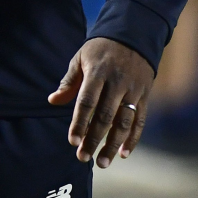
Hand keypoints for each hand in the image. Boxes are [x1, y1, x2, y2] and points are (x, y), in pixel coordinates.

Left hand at [48, 37, 152, 167]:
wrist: (134, 35)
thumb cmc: (101, 49)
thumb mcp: (81, 57)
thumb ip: (69, 81)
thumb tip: (53, 101)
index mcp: (98, 72)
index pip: (87, 101)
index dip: (79, 122)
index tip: (72, 141)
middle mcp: (117, 83)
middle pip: (105, 116)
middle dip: (93, 139)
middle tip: (82, 157)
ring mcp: (133, 90)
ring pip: (124, 122)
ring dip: (113, 145)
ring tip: (102, 162)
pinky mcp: (144, 95)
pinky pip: (140, 120)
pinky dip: (133, 138)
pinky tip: (124, 154)